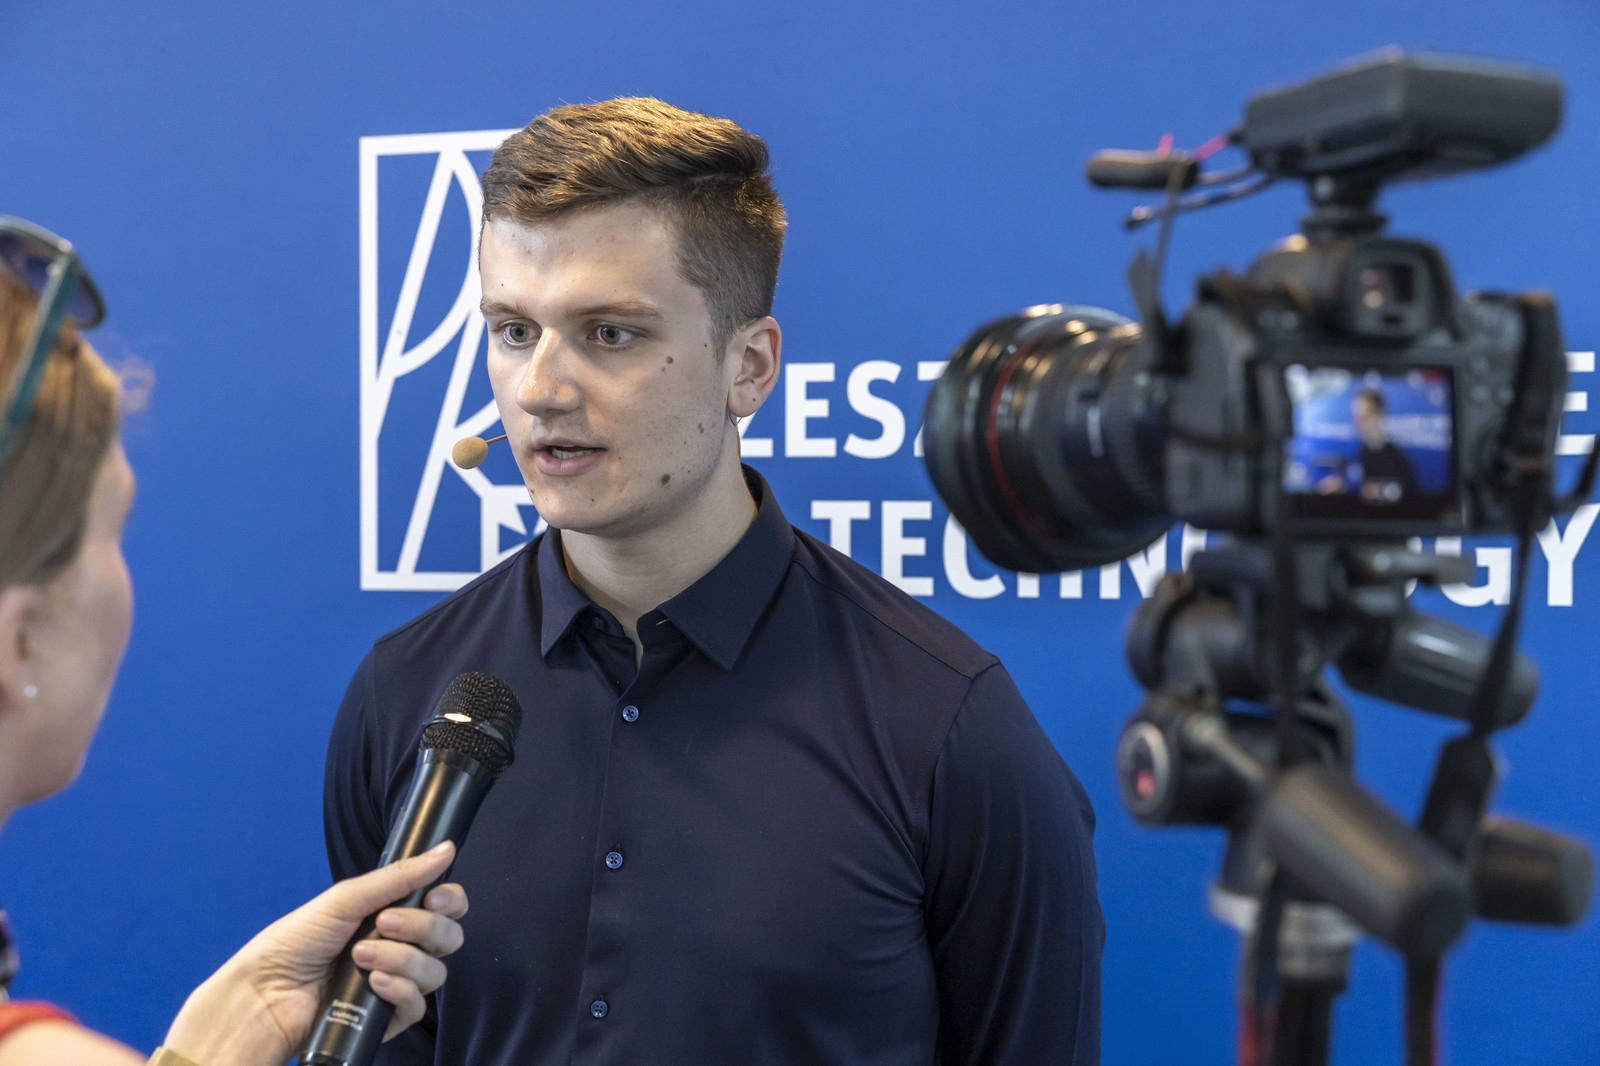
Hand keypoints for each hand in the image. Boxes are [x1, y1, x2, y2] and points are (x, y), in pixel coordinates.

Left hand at [163, 842, 466, 1065]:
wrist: (266, 992)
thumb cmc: (297, 941)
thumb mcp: (347, 898)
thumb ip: (401, 876)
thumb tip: (446, 849)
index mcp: (394, 915)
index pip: (446, 907)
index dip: (450, 901)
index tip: (435, 898)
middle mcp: (401, 948)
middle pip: (448, 937)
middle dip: (422, 927)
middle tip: (384, 923)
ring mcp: (397, 983)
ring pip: (435, 971)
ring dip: (402, 959)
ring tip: (361, 957)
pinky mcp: (389, 1017)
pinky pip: (418, 1005)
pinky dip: (399, 990)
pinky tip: (373, 984)